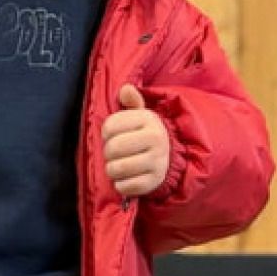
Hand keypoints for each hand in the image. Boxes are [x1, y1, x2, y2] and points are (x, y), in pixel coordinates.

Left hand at [101, 83, 169, 197]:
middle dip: (107, 152)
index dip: (105, 132)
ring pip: (117, 168)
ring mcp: (157, 161)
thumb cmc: (145, 133)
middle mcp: (155, 139)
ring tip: (116, 166)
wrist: (171, 156)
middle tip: (113, 153)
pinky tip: (124, 178)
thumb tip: (126, 89)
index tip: (110, 135)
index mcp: (148, 119)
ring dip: (111, 169)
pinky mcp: (154, 181)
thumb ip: (131, 101)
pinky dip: (120, 184)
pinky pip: (125, 186)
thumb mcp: (140, 114)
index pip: (110, 126)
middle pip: (113, 148)